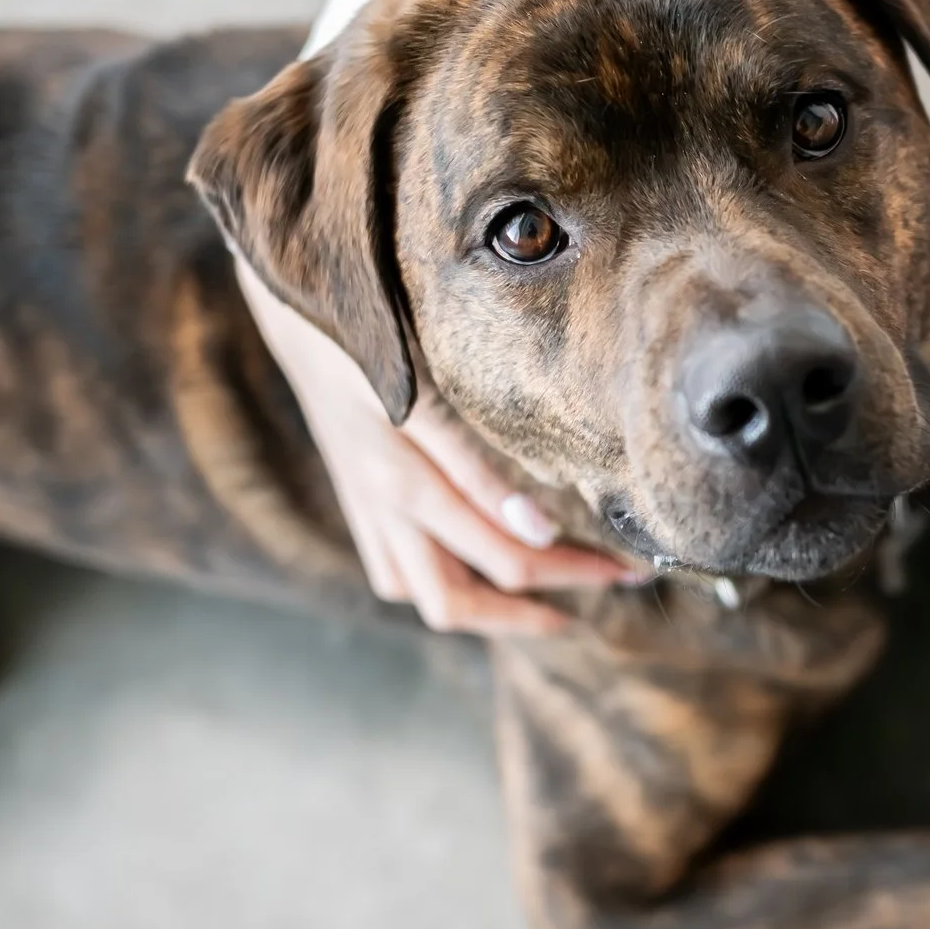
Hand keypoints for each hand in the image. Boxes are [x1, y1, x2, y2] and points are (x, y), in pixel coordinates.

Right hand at [238, 261, 642, 634]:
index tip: (630, 569)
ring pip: (424, 598)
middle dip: (535, 612)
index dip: (573, 574)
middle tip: (604, 591)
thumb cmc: (370, 342)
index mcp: (406, 488)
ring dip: (488, 609)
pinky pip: (396, 574)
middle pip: (460, 605)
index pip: (507, 562)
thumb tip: (536, 529)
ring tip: (548, 597)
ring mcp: (365, 514)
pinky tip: (476, 569)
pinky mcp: (358, 504)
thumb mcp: (424, 394)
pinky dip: (442, 584)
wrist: (299, 316)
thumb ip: (476, 468)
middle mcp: (383, 515)